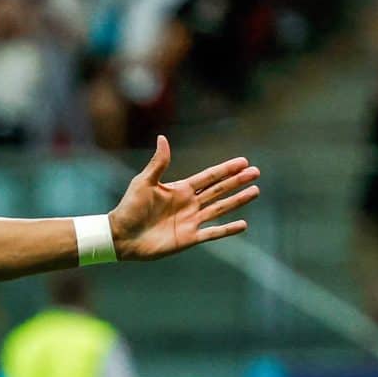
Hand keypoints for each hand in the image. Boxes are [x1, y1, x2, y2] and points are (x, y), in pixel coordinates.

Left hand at [107, 136, 260, 261]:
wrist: (120, 236)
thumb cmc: (129, 208)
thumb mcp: (144, 182)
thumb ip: (158, 163)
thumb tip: (162, 138)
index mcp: (180, 189)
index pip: (209, 177)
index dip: (226, 169)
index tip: (243, 161)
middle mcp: (189, 204)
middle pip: (219, 190)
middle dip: (237, 181)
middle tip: (256, 172)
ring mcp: (191, 221)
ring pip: (220, 209)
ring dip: (237, 201)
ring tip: (255, 191)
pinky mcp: (189, 238)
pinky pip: (212, 233)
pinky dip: (227, 230)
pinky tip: (243, 224)